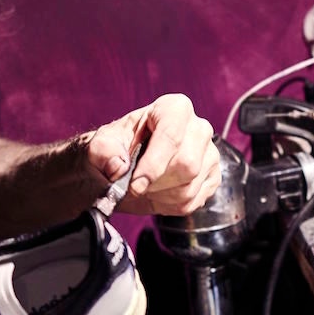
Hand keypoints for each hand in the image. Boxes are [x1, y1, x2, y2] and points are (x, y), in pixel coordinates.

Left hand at [86, 93, 219, 215]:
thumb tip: (117, 166)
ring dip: (160, 196)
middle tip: (135, 185)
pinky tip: (158, 194)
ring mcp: (209, 154)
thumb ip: (104, 151)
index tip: (135, 185)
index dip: (153, 165)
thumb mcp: (101, 145)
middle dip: (156, 183)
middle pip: (186, 164)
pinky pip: (193, 201)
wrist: (125, 168)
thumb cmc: (116, 150)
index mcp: (174, 108)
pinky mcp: (212, 178)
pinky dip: (169, 205)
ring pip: (189, 187)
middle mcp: (198, 128)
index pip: (171, 136)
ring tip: (145, 187)